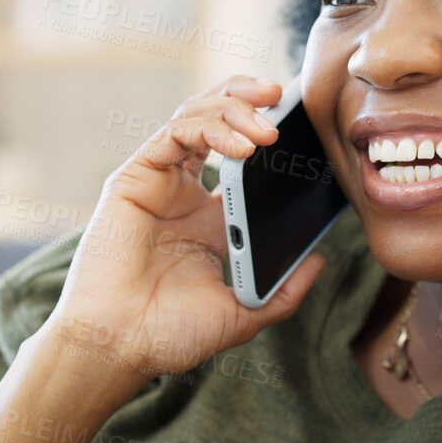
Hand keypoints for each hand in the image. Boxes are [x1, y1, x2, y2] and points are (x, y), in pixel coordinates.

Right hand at [46, 74, 329, 390]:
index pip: (241, 156)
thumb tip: (319, 260)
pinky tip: (242, 146)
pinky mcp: (135, 178)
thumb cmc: (169, 334)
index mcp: (208, 219)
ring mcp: (158, 182)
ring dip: (236, 110)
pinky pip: (175, 134)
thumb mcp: (242, 313)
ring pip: (196, 117)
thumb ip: (283, 291)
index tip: (308, 128)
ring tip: (270, 125)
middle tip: (286, 96)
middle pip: (216, 122)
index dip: (269, 132)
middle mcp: (182, 192)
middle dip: (250, 101)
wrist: (121, 345)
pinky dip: (211, 129)